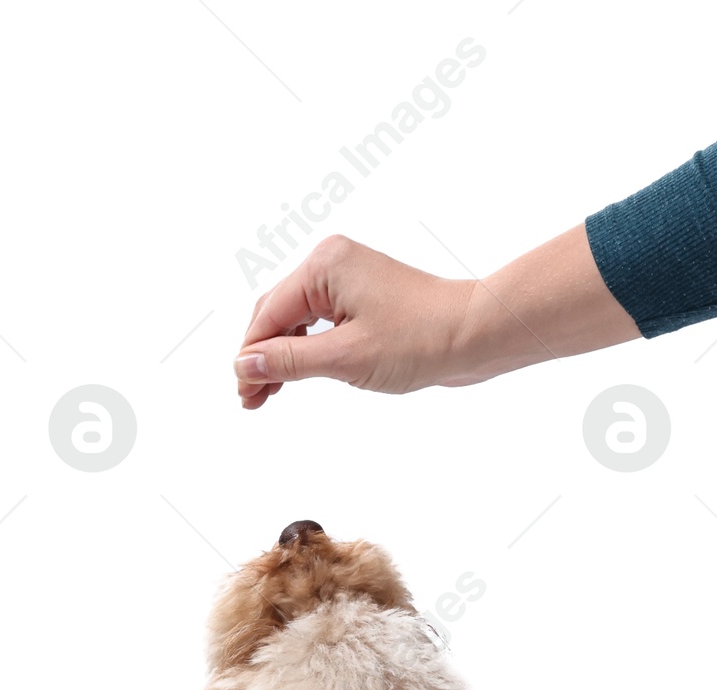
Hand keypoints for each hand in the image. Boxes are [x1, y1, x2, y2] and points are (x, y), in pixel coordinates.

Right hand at [234, 238, 475, 408]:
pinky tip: (298, 374)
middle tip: (251, 400)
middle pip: (278, 313)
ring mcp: (349, 279)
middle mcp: (332, 263)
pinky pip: (321, 322)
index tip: (242, 394)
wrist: (474, 335)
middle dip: (262, 356)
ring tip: (269, 394)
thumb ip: (289, 361)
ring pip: (297, 319)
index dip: (251, 357)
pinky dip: (306, 349)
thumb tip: (243, 365)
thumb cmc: (419, 340)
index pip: (269, 314)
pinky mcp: (363, 298)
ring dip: (282, 356)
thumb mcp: (345, 357)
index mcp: (324, 265)